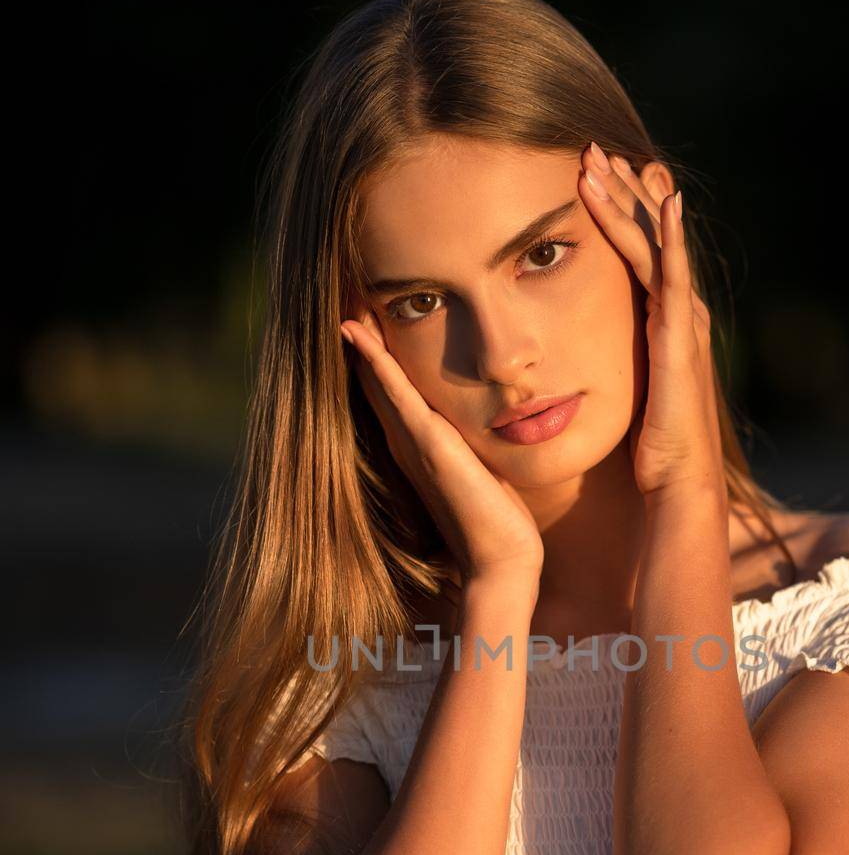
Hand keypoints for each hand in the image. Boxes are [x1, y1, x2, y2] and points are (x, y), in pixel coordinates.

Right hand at [341, 312, 544, 587]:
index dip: (375, 354)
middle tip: (344, 296)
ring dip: (360, 339)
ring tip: (342, 300)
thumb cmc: (496, 520)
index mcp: (416, 447)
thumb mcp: (480, 470)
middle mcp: (405, 442)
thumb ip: (469, 447)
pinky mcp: (427, 442)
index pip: (390, 390)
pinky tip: (356, 331)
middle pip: (375, 379)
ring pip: (377, 378)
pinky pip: (394, 391)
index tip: (366, 316)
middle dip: (361, 339)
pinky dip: (374, 359)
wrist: (500, 559)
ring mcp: (411, 441)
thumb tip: (480, 429)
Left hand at [578, 143, 725, 500]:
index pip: (637, 255)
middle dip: (624, 192)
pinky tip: (666, 200)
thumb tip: (563, 356)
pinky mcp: (681, 338)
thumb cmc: (646, 454)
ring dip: (632, 200)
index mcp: (661, 325)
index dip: (617, 214)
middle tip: (595, 148)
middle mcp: (678, 315)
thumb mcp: (621, 394)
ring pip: (655, 245)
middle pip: (648, 237)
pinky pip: (673, 276)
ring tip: (606, 159)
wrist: (677, 487)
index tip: (591, 177)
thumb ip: (602, 364)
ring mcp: (683, 323)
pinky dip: (670, 236)